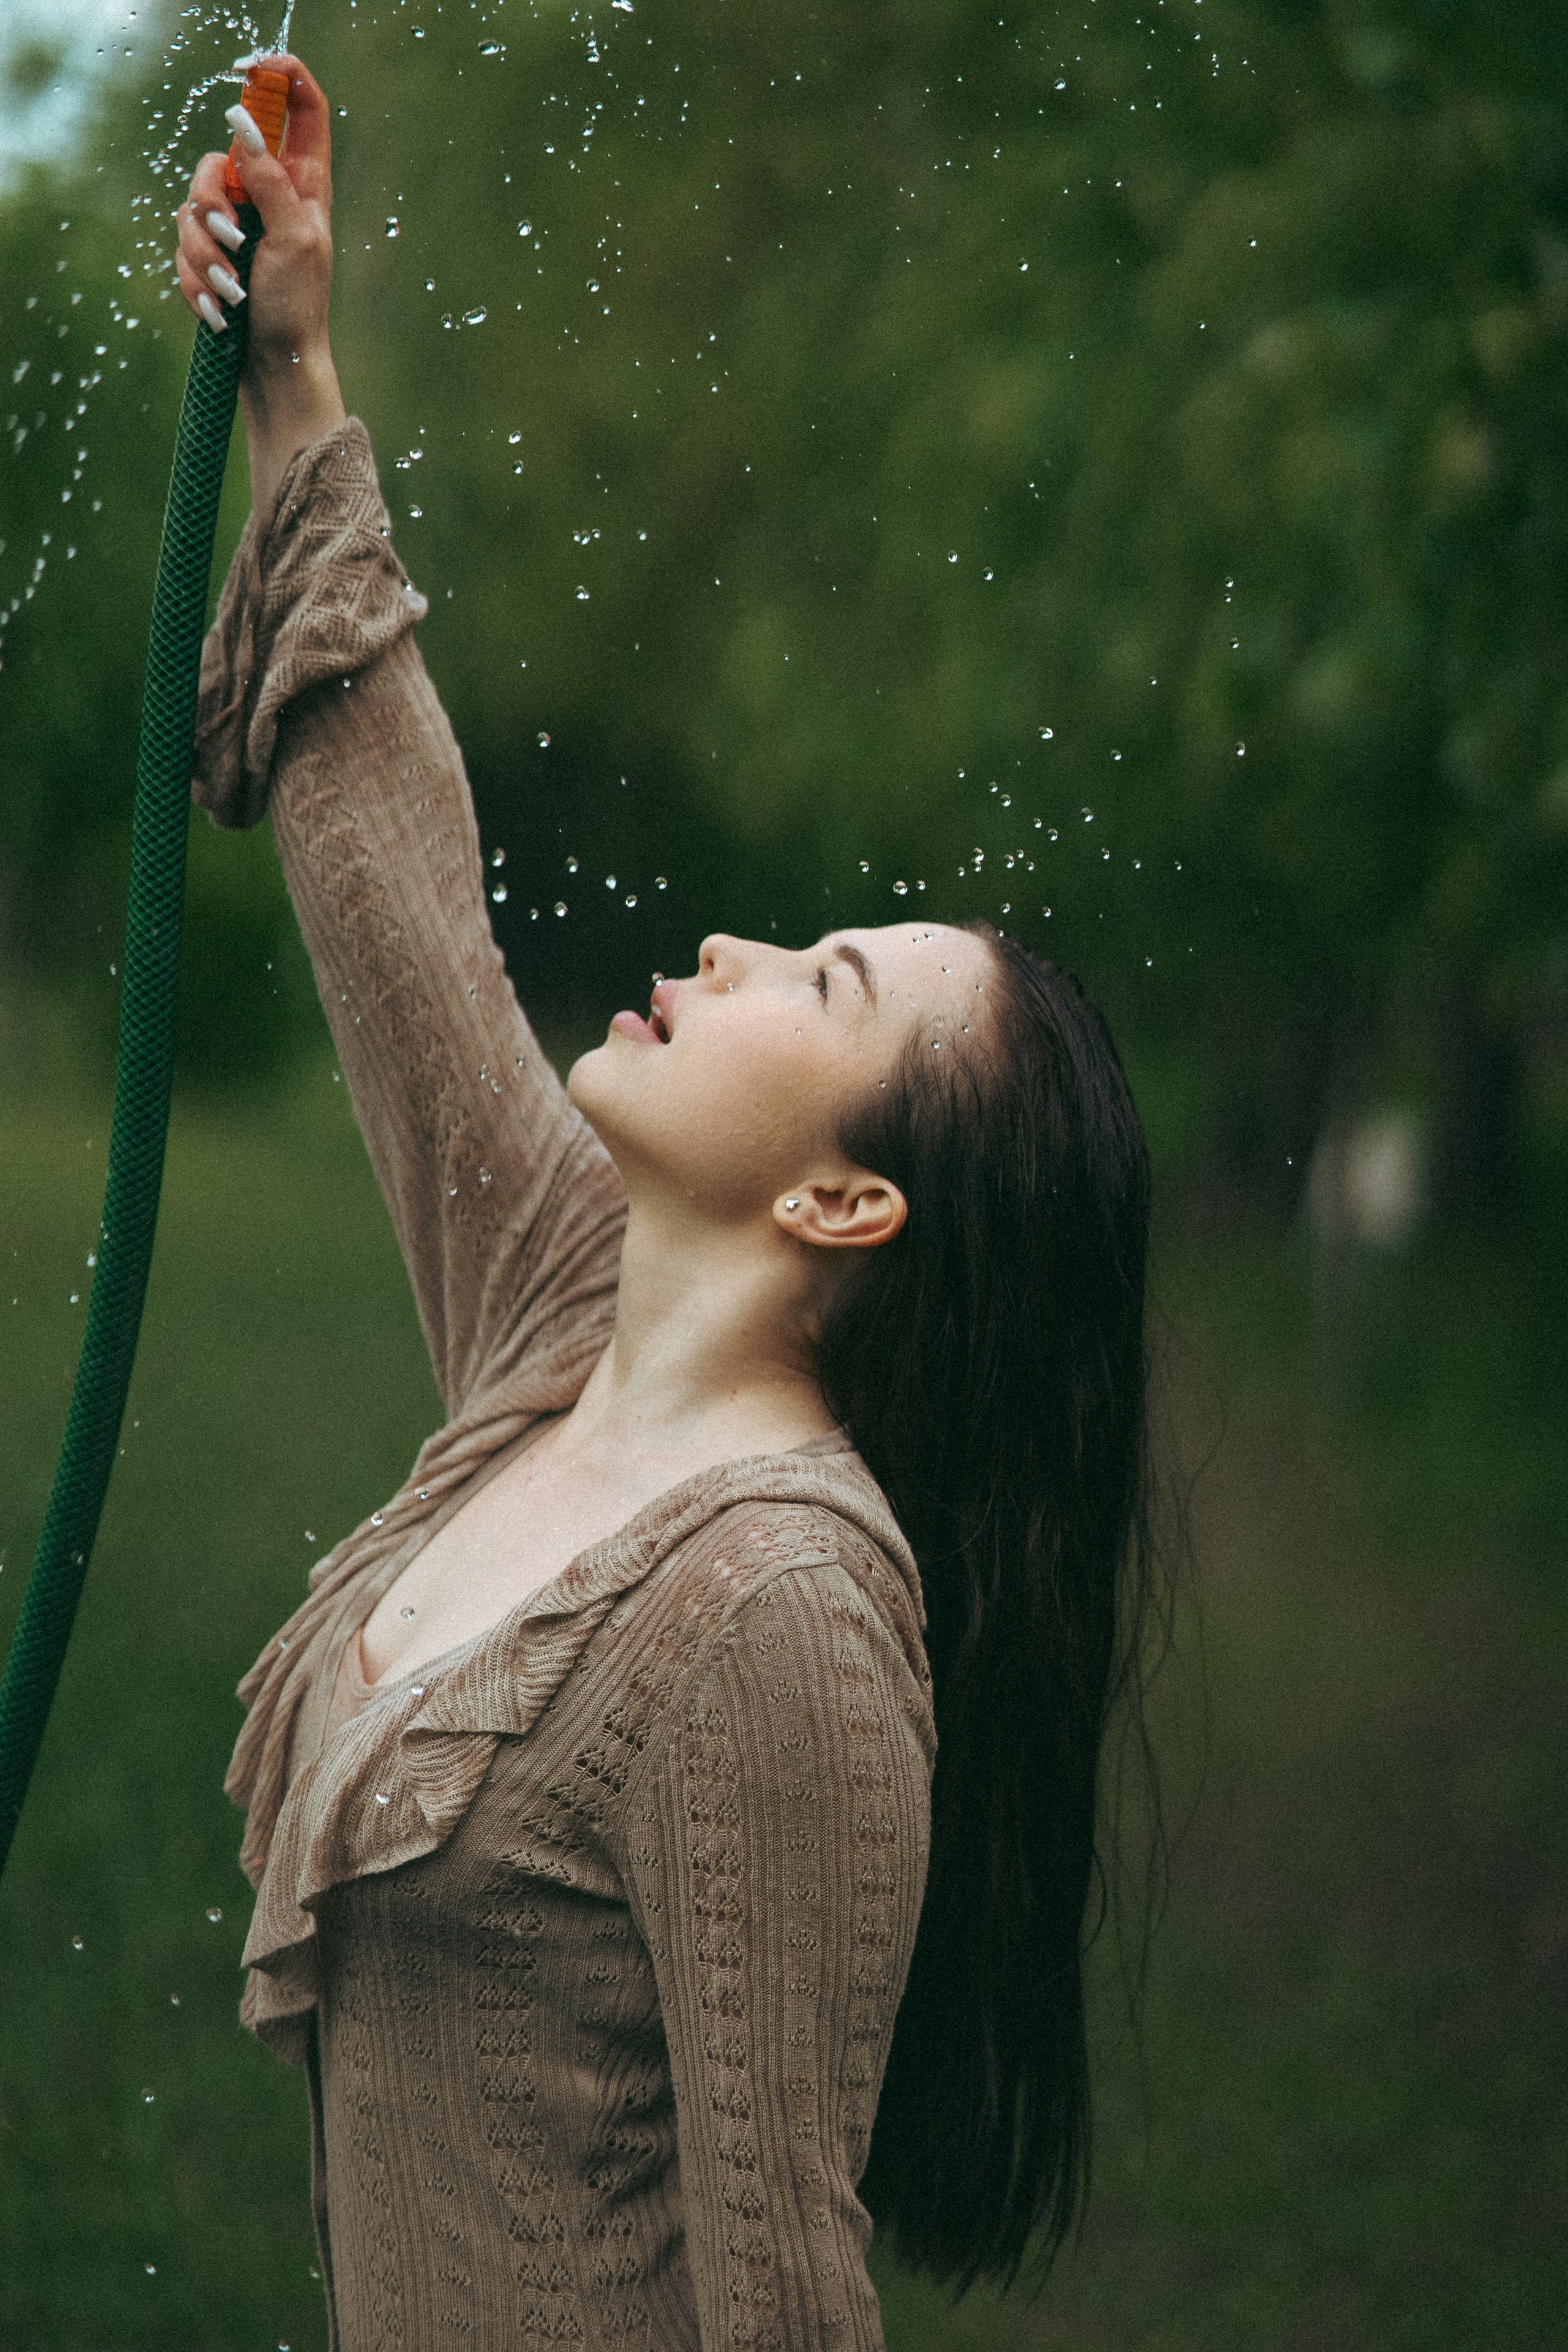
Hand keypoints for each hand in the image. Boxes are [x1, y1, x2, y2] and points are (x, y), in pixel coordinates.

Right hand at [174, 55, 345, 514]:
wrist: (275, 370)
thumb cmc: (297, 309)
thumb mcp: (294, 238)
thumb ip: (268, 178)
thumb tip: (244, 119)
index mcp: (304, 184)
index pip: (301, 110)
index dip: (281, 76)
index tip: (252, 68)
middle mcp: (268, 197)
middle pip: (221, 158)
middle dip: (213, 202)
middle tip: (234, 242)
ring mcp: (238, 226)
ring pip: (192, 207)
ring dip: (203, 253)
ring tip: (228, 291)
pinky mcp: (212, 256)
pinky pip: (183, 248)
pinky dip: (195, 281)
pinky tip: (218, 311)